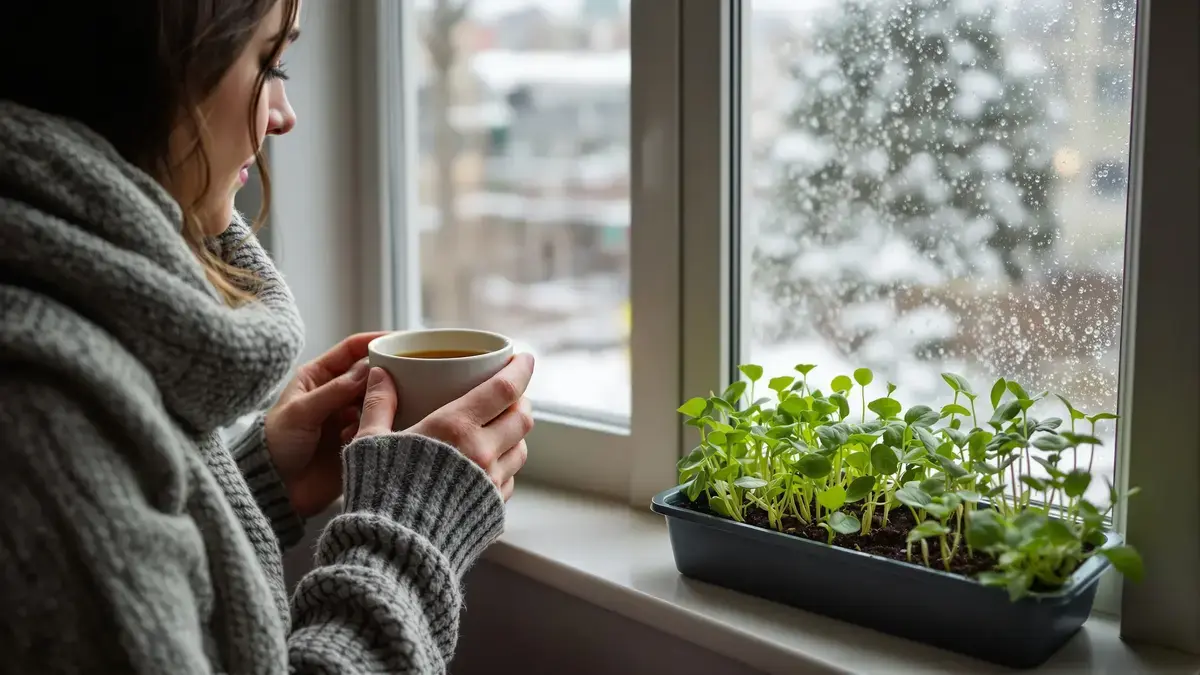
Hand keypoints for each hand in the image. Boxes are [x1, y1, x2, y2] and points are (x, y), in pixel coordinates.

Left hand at [264, 331, 387, 516]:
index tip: (399, 340)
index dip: (374, 341)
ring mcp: (349, 417)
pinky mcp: (358, 439)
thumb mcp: (301, 412)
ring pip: (378, 399)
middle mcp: (336, 394)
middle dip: (387, 373)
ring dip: (387, 400)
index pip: (351, 350)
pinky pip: (379, 425)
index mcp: (318, 377)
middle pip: (370, 374)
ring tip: (400, 402)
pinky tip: (385, 428)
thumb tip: (368, 368)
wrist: (275, 489)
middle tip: (411, 374)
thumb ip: (335, 391)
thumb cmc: (276, 445)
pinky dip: (384, 424)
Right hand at [355, 353, 534, 500]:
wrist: (393, 556)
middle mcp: (482, 454)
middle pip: (521, 417)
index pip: (504, 388)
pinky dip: (504, 466)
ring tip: (498, 428)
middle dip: (520, 400)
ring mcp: (491, 485)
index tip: (525, 357)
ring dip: (514, 434)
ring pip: (520, 449)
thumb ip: (378, 404)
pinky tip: (486, 465)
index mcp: (455, 428)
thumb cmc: (378, 497)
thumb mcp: (370, 444)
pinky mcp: (492, 512)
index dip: (520, 369)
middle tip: (509, 392)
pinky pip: (508, 481)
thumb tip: (379, 373)